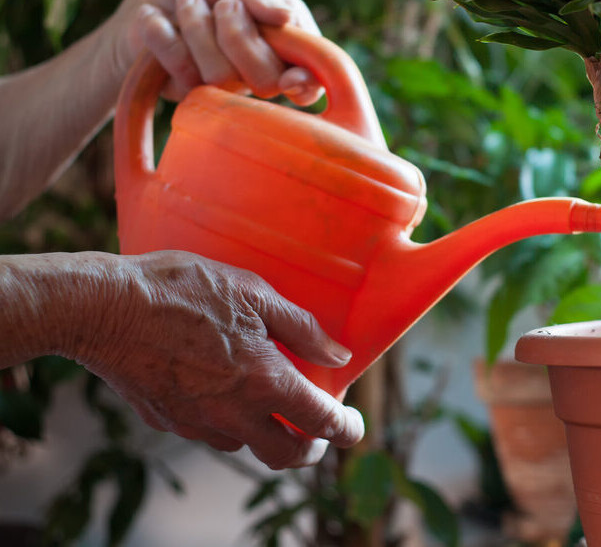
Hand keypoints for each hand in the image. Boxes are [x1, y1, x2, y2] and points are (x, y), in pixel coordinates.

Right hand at [80, 250, 362, 468]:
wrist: (103, 307)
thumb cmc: (181, 289)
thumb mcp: (253, 292)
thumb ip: (301, 327)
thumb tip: (339, 355)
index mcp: (264, 381)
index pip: (321, 422)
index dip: (346, 429)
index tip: (353, 426)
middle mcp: (233, 413)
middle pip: (285, 455)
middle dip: (309, 448)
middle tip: (316, 429)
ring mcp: (197, 422)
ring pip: (245, 446)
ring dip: (266, 434)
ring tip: (269, 402)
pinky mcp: (166, 420)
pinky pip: (208, 432)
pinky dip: (228, 422)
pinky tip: (222, 392)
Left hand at [108, 0, 321, 104]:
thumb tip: (285, 17)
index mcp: (286, 40)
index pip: (311, 76)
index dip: (306, 82)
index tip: (290, 79)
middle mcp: (262, 70)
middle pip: (266, 79)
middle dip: (238, 35)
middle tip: (223, 4)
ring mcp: (226, 88)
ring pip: (222, 76)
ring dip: (198, 28)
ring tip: (186, 3)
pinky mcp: (189, 94)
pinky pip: (180, 72)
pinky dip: (163, 34)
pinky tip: (157, 19)